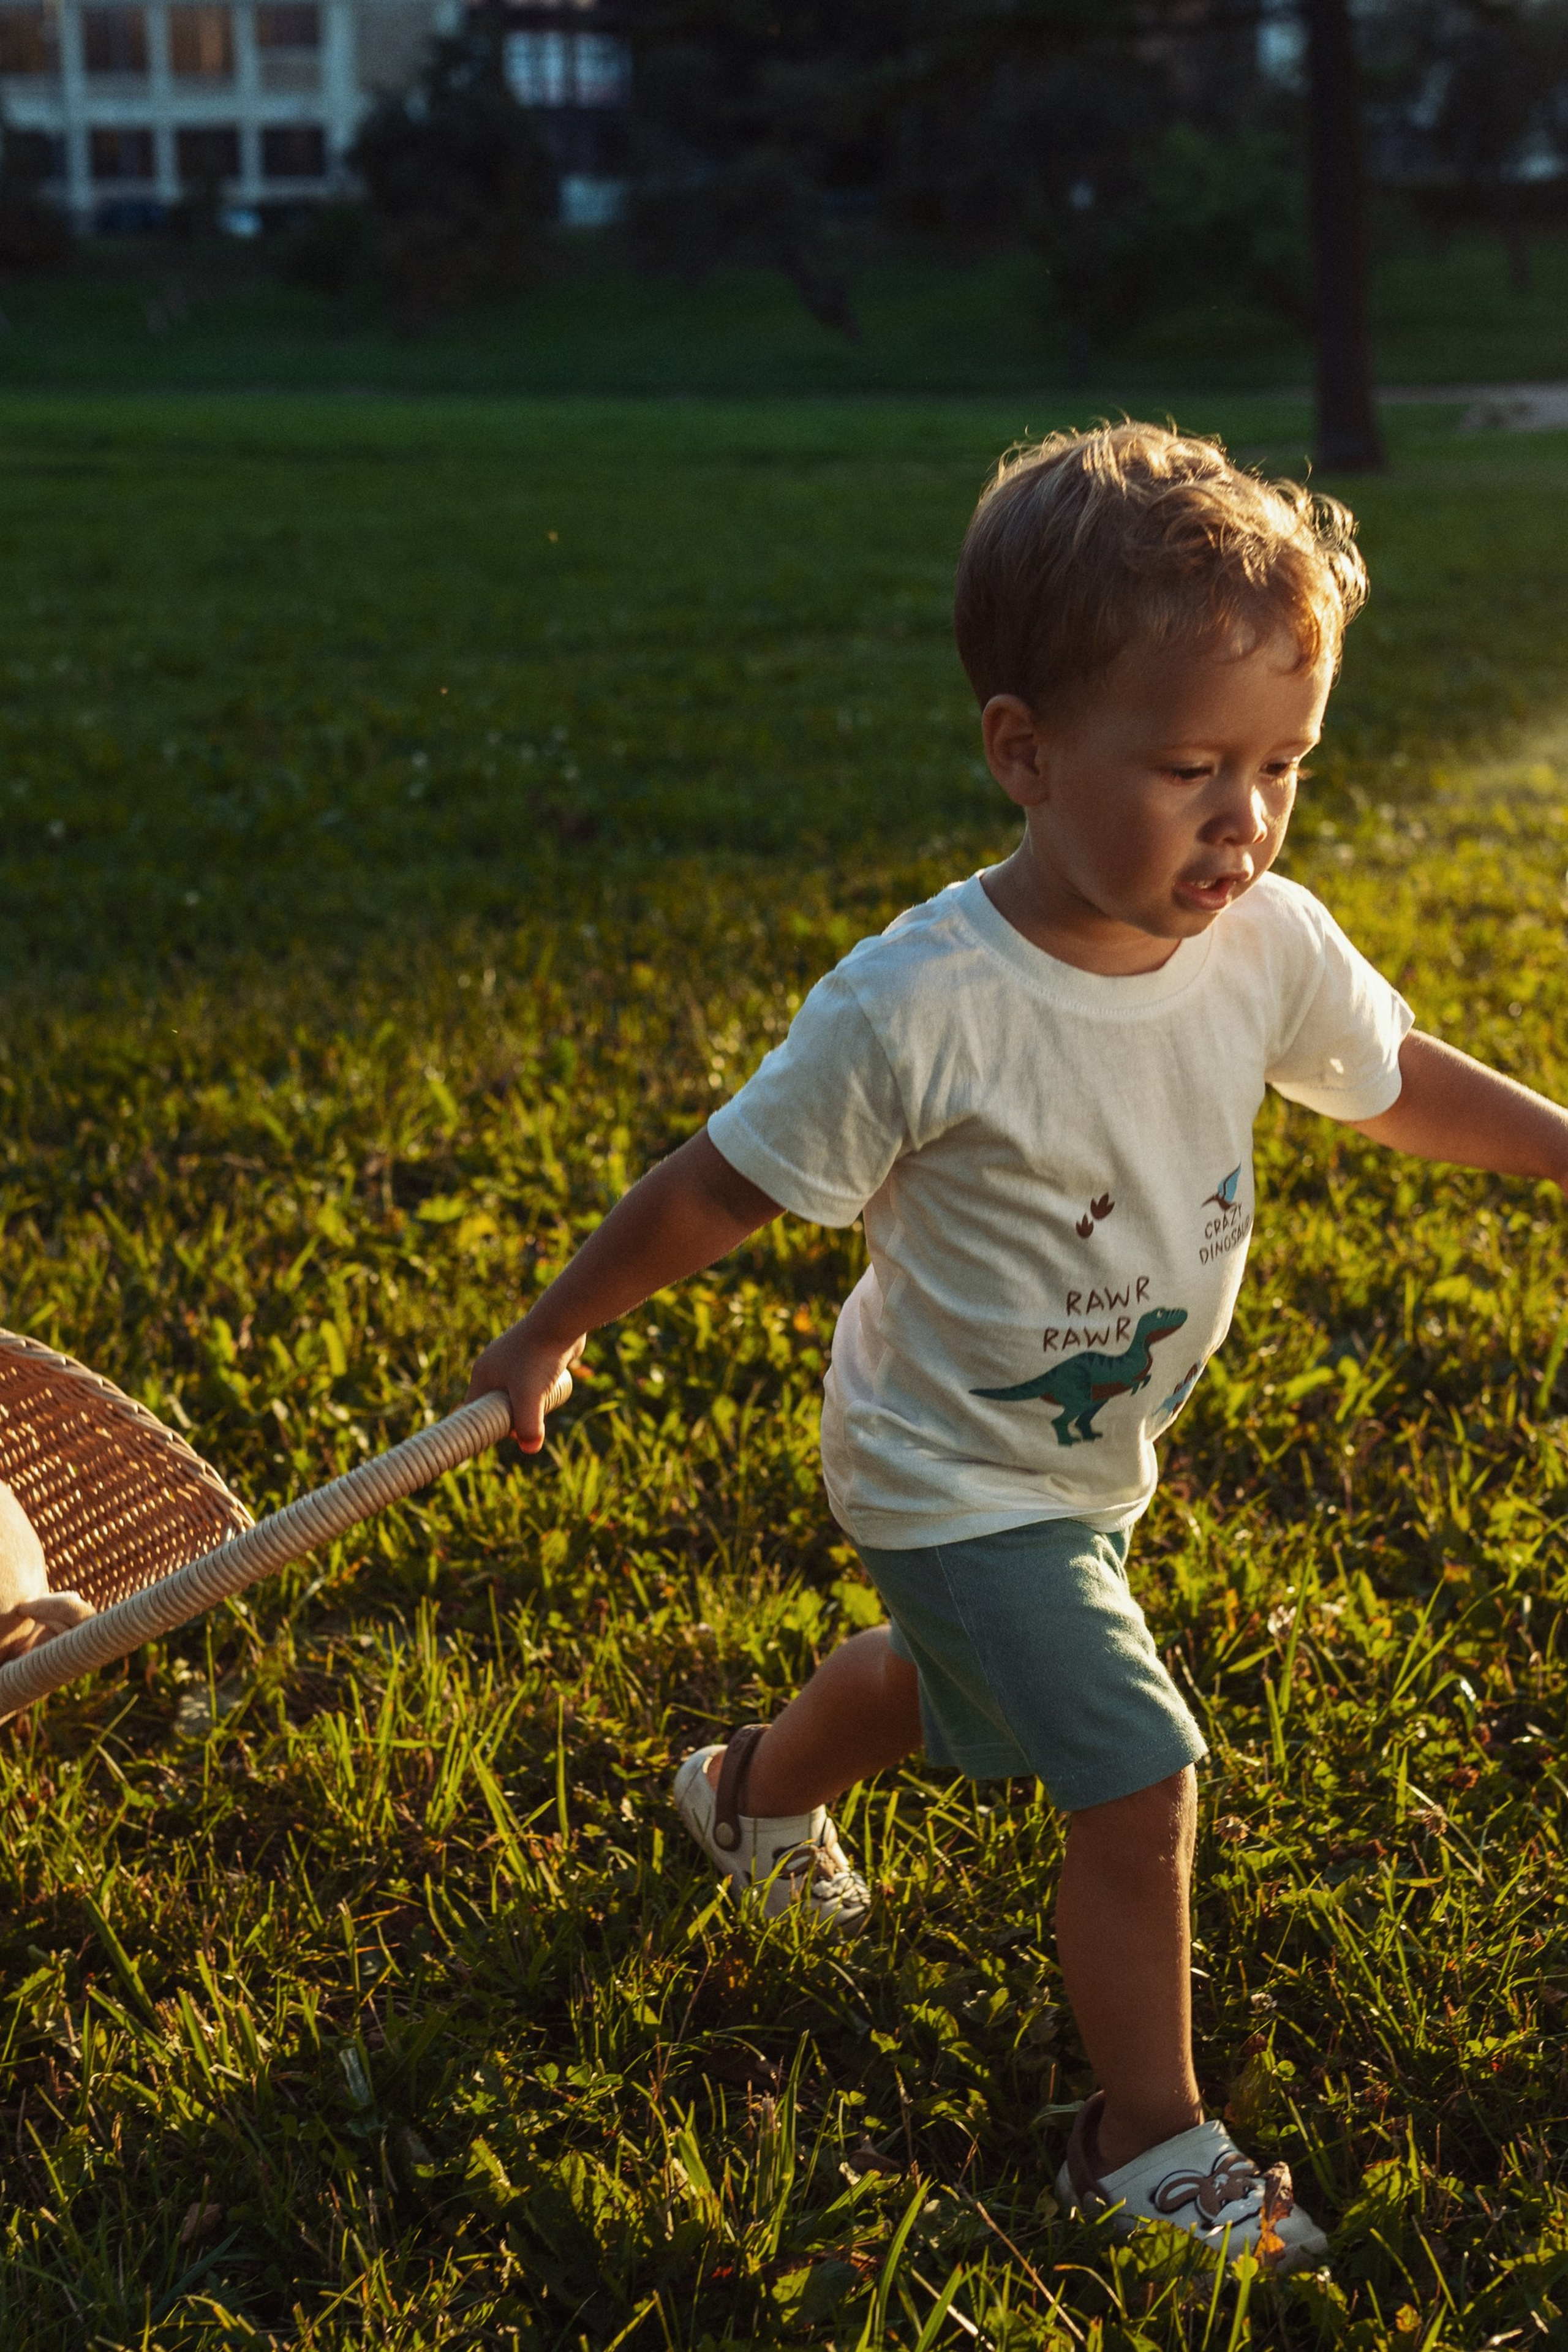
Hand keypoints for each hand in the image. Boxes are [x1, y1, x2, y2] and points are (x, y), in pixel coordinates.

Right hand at [465, 1318, 584, 1453]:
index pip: (475, 1409)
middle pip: (497, 1404)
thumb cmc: (539, 1357)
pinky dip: (539, 1392)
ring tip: (543, 1407)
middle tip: (528, 1426)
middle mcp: (495, 1365)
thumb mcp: (530, 1396)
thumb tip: (530, 1449)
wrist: (561, 1322)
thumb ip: (528, 1425)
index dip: (484, 1427)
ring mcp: (514, 1359)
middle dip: (510, 1418)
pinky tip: (552, 1394)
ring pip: (517, 1394)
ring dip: (528, 1406)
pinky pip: (532, 1382)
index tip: (499, 1439)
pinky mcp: (534, 1356)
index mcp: (483, 1373)